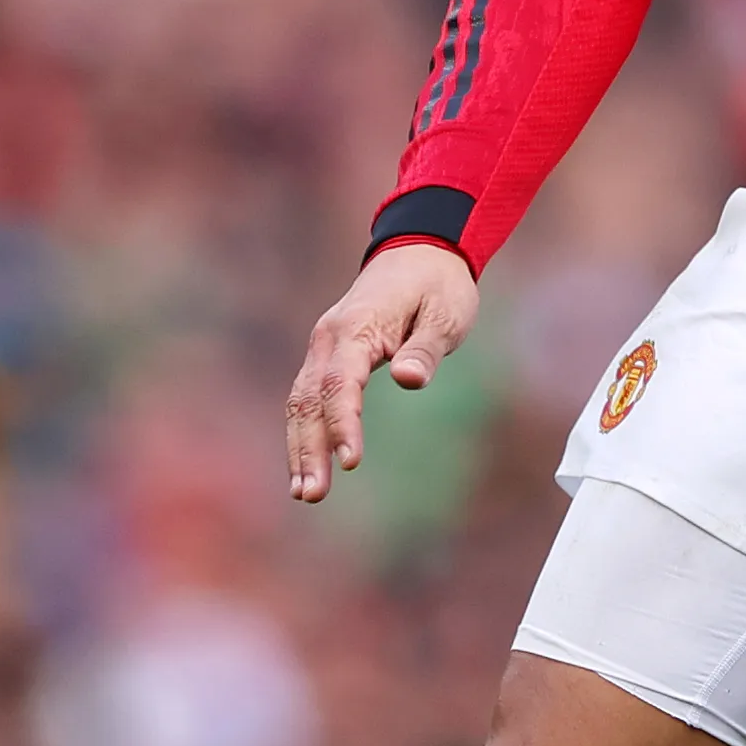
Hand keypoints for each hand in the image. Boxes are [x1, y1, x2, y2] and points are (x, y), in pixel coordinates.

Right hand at [286, 243, 478, 501]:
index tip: (351, 462)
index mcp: (357, 327)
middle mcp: (330, 338)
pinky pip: (308, 396)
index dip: (344, 425)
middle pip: (309, 399)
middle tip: (312, 495)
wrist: (421, 250)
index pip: (341, 384)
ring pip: (301, 401)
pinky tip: (307, 464)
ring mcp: (324, 345)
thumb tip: (406, 381)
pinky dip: (304, 430)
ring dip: (300, 446)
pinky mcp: (328, 354)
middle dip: (308, 448)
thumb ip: (423, 350)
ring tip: (305, 492)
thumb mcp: (445, 315)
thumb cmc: (438, 285)